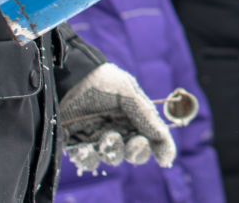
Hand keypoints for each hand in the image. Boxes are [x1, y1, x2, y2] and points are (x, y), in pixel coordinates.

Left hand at [59, 63, 175, 173]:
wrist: (71, 77)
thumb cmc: (104, 82)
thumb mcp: (130, 94)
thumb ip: (147, 118)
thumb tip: (167, 148)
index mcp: (134, 118)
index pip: (149, 139)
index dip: (157, 148)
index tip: (162, 158)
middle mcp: (118, 130)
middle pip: (132, 153)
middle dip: (135, 151)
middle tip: (134, 144)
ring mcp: (97, 138)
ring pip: (111, 158)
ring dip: (112, 153)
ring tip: (107, 139)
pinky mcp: (77, 144)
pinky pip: (87, 161)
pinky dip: (89, 159)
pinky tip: (86, 148)